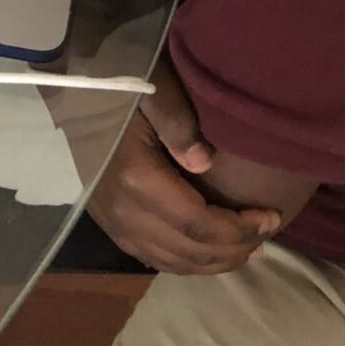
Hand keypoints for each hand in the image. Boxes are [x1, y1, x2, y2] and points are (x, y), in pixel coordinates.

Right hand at [88, 56, 280, 275]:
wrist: (72, 88)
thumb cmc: (117, 83)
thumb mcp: (151, 88)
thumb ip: (176, 121)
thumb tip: (206, 162)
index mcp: (136, 179)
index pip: (198, 224)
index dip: (239, 230)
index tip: (272, 217)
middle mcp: (123, 211)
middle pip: (188, 252)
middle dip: (234, 250)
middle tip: (267, 235)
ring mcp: (112, 221)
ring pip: (171, 262)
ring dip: (214, 262)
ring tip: (248, 247)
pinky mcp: (109, 222)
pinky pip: (153, 257)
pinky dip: (187, 262)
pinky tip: (209, 250)